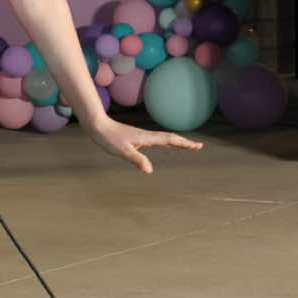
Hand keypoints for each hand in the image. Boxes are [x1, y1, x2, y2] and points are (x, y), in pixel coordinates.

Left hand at [86, 116, 203, 173]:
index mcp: (147, 138)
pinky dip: (166, 142)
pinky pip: (157, 140)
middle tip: (198, 146)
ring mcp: (143, 136)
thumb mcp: (123, 151)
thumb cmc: (109, 139)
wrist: (98, 126)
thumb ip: (137, 159)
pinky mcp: (137, 138)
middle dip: (185, 142)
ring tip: (186, 146)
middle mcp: (147, 136)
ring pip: (164, 138)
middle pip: (170, 138)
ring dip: (177, 141)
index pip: (170, 140)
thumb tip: (150, 170)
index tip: (197, 146)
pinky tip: (165, 145)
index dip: (184, 143)